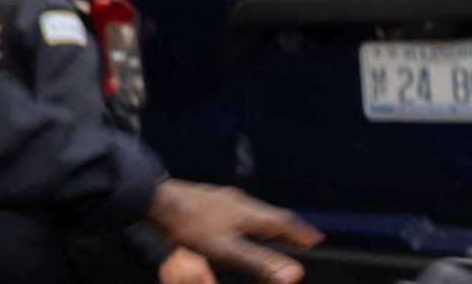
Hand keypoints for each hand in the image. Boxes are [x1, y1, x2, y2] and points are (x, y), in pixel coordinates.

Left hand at [148, 180, 322, 283]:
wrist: (156, 200)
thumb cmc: (190, 227)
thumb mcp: (227, 251)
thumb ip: (259, 263)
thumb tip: (294, 275)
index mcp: (248, 213)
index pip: (282, 222)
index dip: (299, 233)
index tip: (315, 239)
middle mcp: (239, 201)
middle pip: (270, 214)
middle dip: (286, 227)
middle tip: (299, 237)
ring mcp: (222, 197)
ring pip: (252, 210)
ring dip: (267, 221)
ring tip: (273, 230)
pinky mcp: (207, 198)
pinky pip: (236, 208)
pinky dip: (247, 217)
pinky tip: (235, 220)